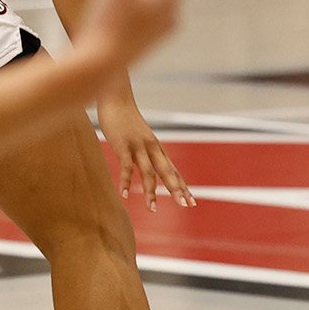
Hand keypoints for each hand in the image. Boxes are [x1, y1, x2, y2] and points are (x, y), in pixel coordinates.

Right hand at [98, 95, 192, 210]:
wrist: (116, 99)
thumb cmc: (127, 119)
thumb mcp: (140, 137)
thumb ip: (145, 151)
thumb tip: (150, 164)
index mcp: (157, 148)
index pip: (173, 170)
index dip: (182, 186)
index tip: (192, 201)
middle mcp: (152, 148)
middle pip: (167, 172)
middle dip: (176, 190)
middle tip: (185, 206)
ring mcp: (138, 147)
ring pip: (149, 172)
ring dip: (151, 192)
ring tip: (153, 210)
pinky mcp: (123, 146)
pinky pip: (127, 166)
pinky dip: (126, 181)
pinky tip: (124, 195)